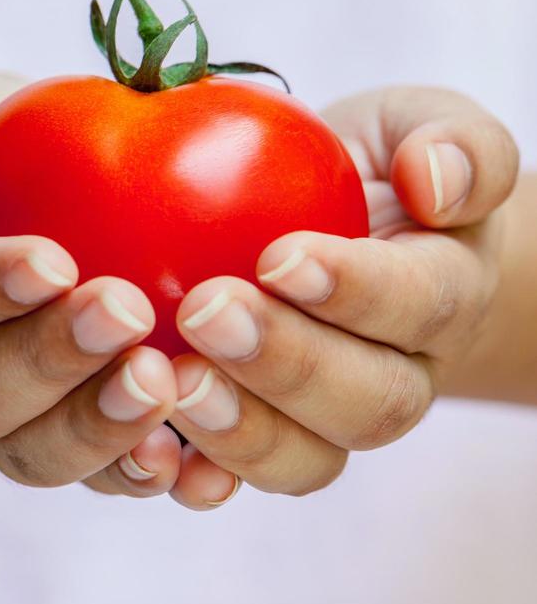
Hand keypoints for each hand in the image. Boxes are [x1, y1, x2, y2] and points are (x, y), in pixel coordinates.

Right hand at [0, 75, 184, 498]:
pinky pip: (103, 475)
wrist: (5, 193)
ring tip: (162, 384)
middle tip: (126, 314)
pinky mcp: (70, 439)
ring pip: (36, 454)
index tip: (51, 262)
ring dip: (100, 429)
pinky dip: (148, 472)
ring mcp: (3, 422)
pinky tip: (199, 464)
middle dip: (51, 363)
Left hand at [167, 87, 518, 508]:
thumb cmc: (374, 171)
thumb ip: (454, 143)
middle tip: (206, 312)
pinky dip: (197, 474)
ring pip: (308, 457)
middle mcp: (397, 372)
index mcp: (444, 294)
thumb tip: (432, 180)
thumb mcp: (417, 127)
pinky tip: (149, 448)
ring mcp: (329, 417)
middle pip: (367, 401)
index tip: (279, 257)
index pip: (419, 304)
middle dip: (286, 364)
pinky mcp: (264, 435)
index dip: (355, 291)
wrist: (344, 230)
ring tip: (174, 382)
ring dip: (240, 429)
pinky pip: (241, 476)